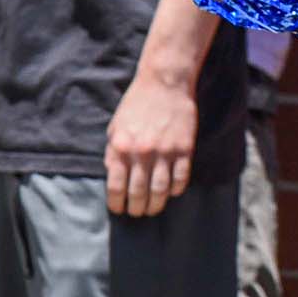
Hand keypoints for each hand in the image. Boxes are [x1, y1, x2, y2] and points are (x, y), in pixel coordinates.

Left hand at [104, 64, 195, 216]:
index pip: (115, 187)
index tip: (119, 210)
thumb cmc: (137, 105)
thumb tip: (114, 177)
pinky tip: (172, 191)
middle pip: (137, 193)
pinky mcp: (184, 148)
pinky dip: (176, 189)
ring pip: (160, 190)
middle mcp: (141, 153)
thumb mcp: (115, 128)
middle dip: (136, 208)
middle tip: (137, 213)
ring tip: (153, 209)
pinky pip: (181, 177)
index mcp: (120, 148)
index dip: (116, 203)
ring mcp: (165, 151)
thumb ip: (113, 153)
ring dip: (156, 204)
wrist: (165, 83)